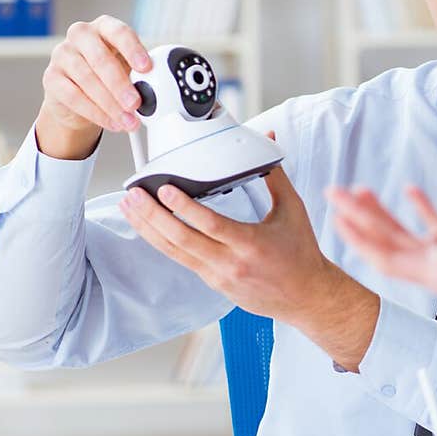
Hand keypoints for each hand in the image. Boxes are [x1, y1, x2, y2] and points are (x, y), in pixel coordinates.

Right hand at [37, 15, 151, 159]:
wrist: (78, 96)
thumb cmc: (107, 76)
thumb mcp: (126, 69)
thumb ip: (139, 74)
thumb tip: (154, 90)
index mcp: (104, 28)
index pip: (119, 32)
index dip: (133, 50)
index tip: (146, 68)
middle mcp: (81, 36)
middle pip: (100, 58)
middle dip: (120, 85)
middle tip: (135, 104)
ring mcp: (63, 55)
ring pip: (86, 79)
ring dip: (110, 104)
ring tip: (127, 120)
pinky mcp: (51, 77)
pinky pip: (73, 96)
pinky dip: (96, 113)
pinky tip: (112, 122)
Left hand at [118, 152, 378, 369]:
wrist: (307, 296)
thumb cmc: (301, 253)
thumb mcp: (293, 209)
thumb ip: (275, 175)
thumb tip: (269, 139)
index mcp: (251, 243)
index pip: (209, 224)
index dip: (184, 207)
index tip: (164, 189)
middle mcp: (231, 263)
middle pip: (182, 239)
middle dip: (152, 216)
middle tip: (133, 195)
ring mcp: (219, 276)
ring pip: (174, 252)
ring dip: (148, 229)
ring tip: (130, 208)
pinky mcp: (214, 283)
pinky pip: (181, 260)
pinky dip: (162, 242)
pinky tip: (148, 227)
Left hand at [328, 183, 436, 314]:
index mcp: (426, 271)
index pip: (383, 252)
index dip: (358, 236)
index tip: (338, 217)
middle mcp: (426, 264)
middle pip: (383, 238)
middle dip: (357, 215)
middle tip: (333, 192)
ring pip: (401, 232)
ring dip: (379, 212)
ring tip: (360, 189)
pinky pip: (431, 226)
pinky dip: (419, 208)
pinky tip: (410, 190)